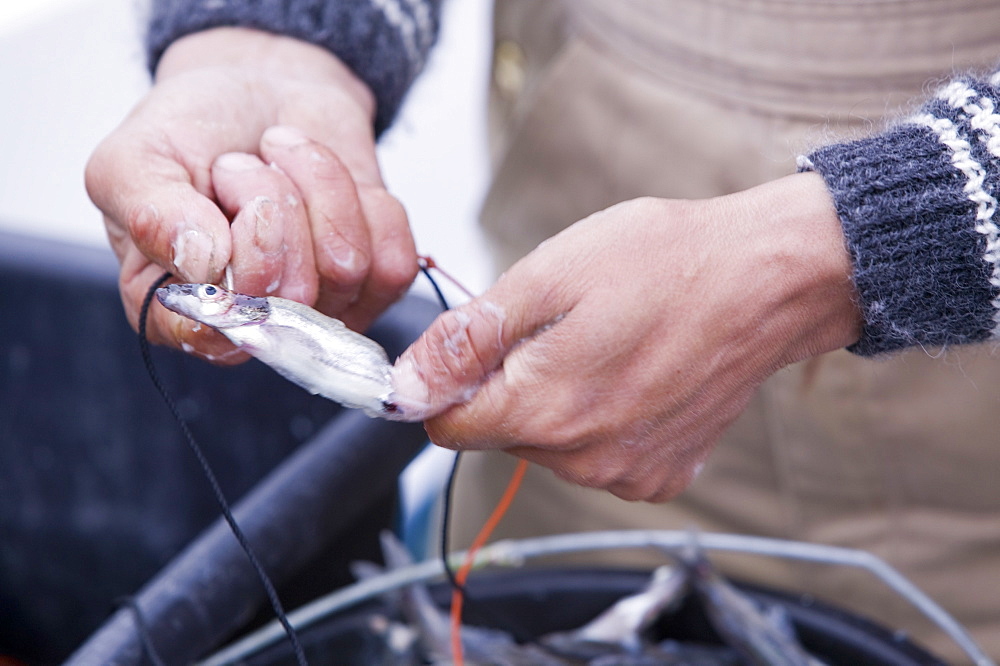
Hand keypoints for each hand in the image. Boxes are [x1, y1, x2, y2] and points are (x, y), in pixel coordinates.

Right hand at [86, 28, 416, 361]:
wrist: (259, 88)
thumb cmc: (190, 131)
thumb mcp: (135, 158)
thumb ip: (150, 216)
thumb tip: (203, 265)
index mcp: (183, 313)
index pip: (224, 334)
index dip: (242, 265)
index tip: (227, 197)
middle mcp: (256, 324)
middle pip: (295, 294)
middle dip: (271, 201)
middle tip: (240, 165)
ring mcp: (322, 308)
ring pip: (348, 266)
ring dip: (316, 184)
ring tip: (278, 157)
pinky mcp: (374, 281)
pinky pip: (393, 258)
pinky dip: (364, 197)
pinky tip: (323, 176)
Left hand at [391, 173, 861, 500]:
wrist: (768, 282)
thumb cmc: (665, 263)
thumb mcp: (548, 276)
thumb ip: (468, 339)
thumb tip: (404, 386)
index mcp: (543, 409)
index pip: (445, 425)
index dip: (444, 382)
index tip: (470, 346)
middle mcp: (582, 459)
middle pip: (498, 432)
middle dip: (509, 382)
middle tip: (559, 325)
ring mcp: (626, 473)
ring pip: (547, 444)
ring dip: (556, 399)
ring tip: (604, 342)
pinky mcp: (661, 474)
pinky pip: (597, 455)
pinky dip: (601, 418)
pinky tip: (634, 373)